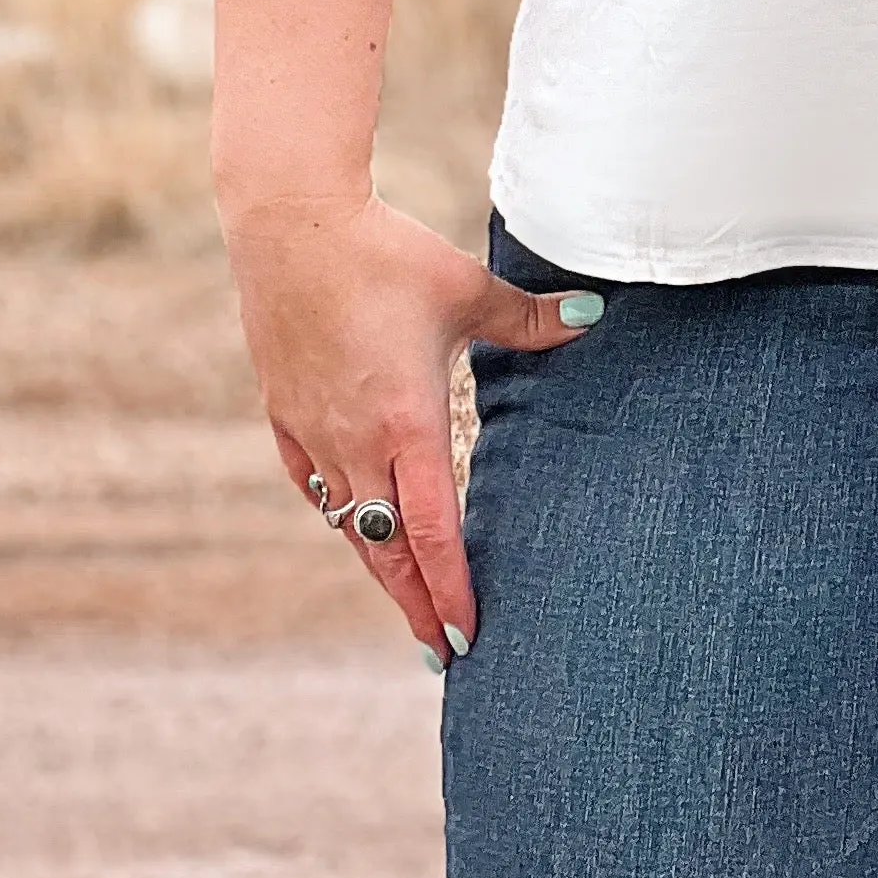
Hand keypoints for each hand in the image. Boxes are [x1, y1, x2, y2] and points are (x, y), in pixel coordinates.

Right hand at [222, 190, 599, 659]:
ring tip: (407, 600)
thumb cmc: (387, 254)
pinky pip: (313, 484)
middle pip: (389, 548)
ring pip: (350, 522)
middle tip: (440, 651)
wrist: (293, 226)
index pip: (432, 530)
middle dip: (417, 603)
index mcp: (406, 422)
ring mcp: (314, 433)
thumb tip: (591, 319)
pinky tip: (352, 524)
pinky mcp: (285, 415)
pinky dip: (338, 513)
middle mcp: (356, 442)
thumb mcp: (466, 289)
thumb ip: (529, 319)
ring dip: (380, 566)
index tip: (464, 637)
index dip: (450, 587)